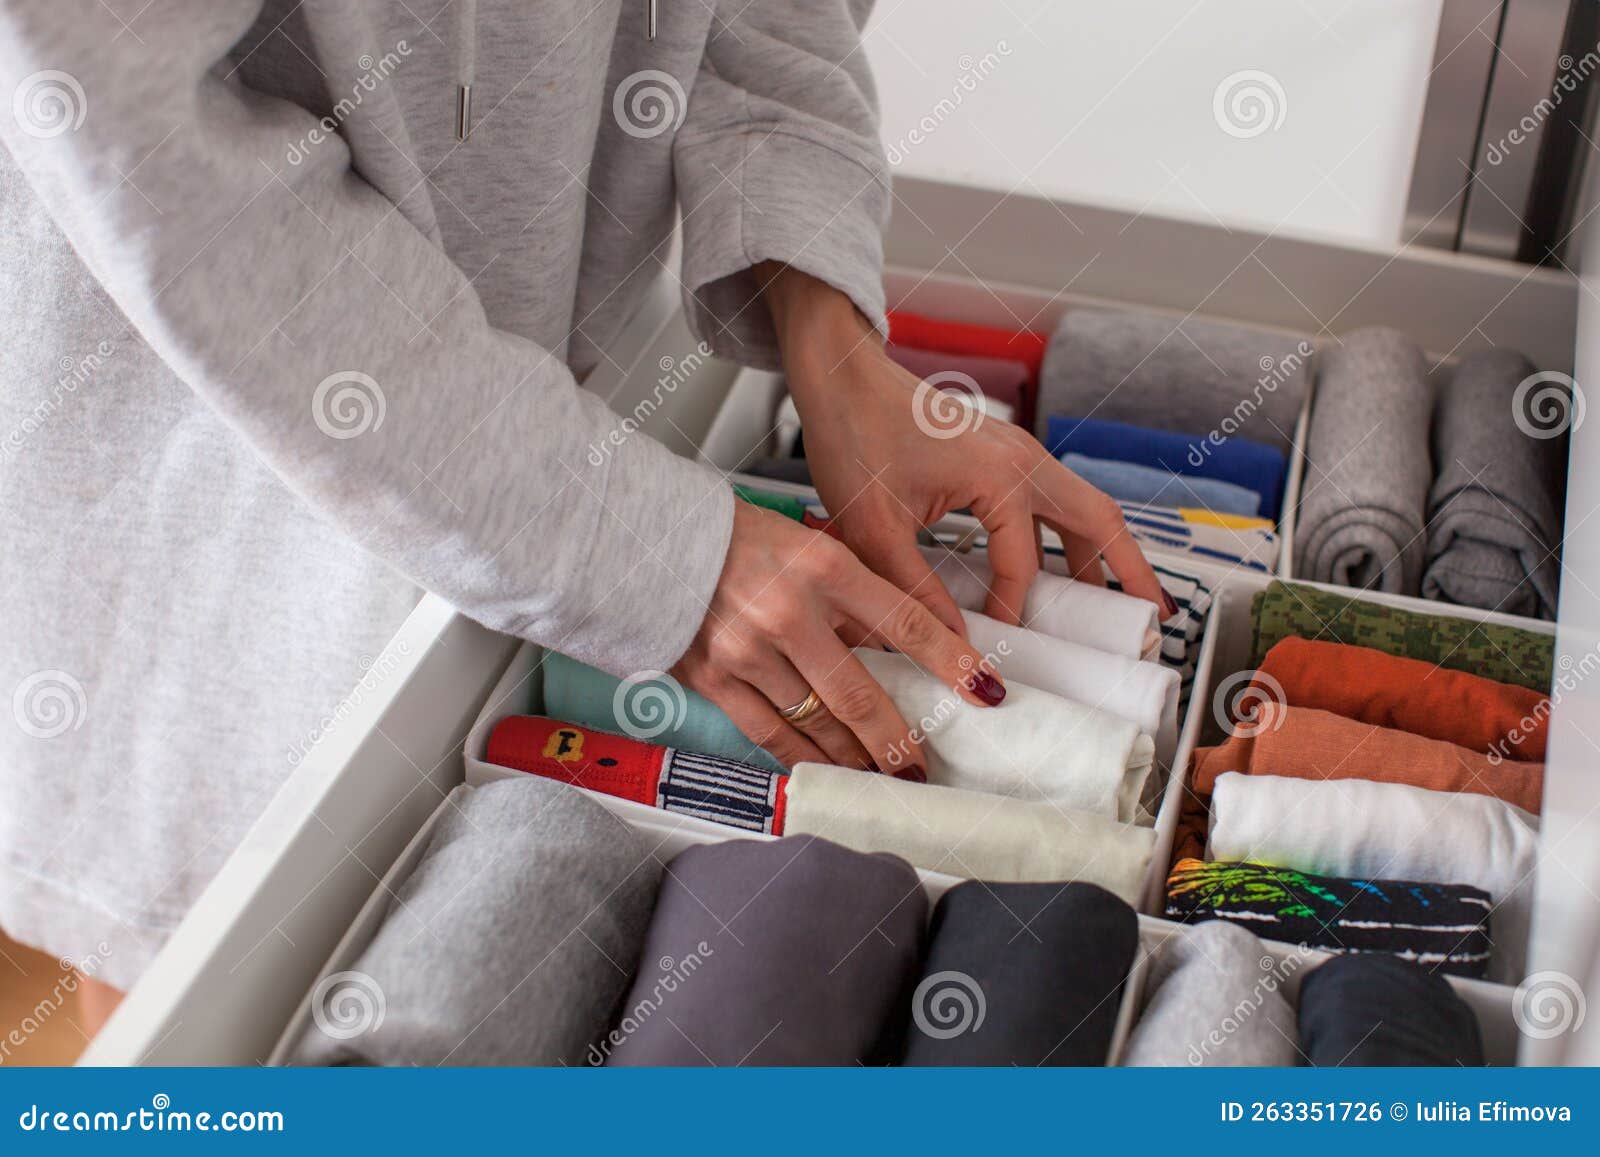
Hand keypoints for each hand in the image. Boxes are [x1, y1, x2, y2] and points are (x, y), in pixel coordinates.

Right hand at [672, 501, 1005, 774]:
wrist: (648, 537)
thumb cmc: (735, 536)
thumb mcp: (807, 544)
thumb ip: (849, 595)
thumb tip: (897, 647)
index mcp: (823, 564)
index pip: (905, 621)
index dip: (951, 660)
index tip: (984, 689)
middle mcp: (788, 610)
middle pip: (861, 693)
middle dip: (899, 741)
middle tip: (923, 768)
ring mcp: (748, 649)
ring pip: (817, 722)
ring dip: (855, 757)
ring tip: (881, 776)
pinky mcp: (713, 678)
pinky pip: (769, 734)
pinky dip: (804, 759)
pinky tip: (828, 772)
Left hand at [758, 264, 1174, 628]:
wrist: (841, 377)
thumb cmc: (853, 437)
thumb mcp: (873, 528)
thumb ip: (914, 591)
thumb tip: (951, 643)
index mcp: (1001, 476)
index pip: (1025, 566)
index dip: (1014, 613)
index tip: (999, 649)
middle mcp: (1024, 458)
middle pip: (1100, 521)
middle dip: (1130, 572)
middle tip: (1153, 620)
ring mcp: (1018, 450)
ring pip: (1081, 507)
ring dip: (1101, 553)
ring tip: (1112, 603)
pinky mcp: (1002, 451)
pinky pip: (1051, 499)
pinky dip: (1068, 535)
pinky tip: (1058, 565)